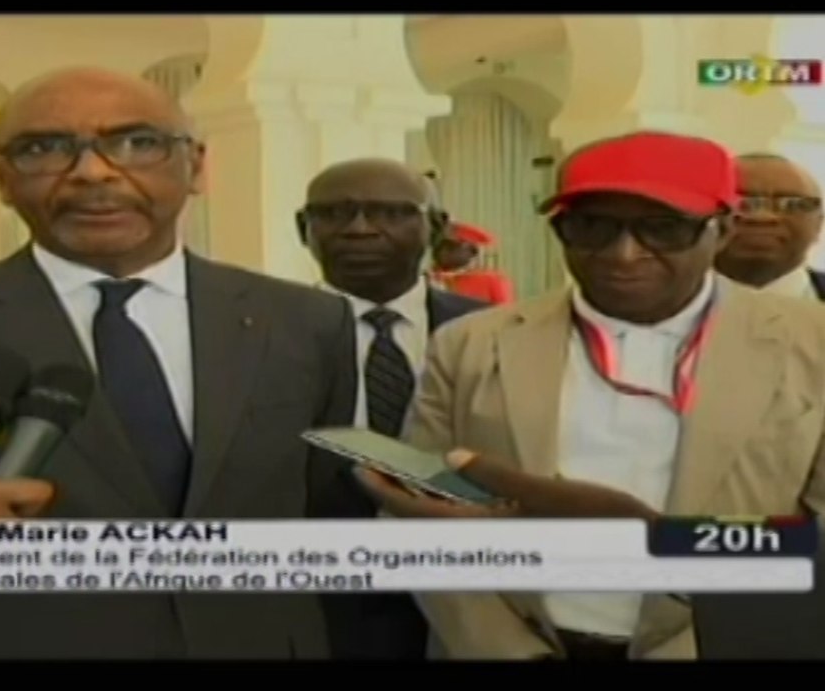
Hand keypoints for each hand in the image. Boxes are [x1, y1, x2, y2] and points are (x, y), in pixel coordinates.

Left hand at [354, 450, 657, 520]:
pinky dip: (446, 499)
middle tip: (372, 467)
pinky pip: (466, 516)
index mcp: (488, 529)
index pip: (419, 513)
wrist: (644, 545)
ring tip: (400, 471)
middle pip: (425, 518)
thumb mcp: (550, 493)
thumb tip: (450, 458)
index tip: (359, 470)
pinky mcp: (515, 530)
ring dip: (418, 497)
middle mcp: (487, 536)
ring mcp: (500, 535)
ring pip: (444, 518)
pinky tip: (446, 482)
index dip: (385, 493)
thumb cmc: (602, 521)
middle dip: (394, 494)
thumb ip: (498, 476)